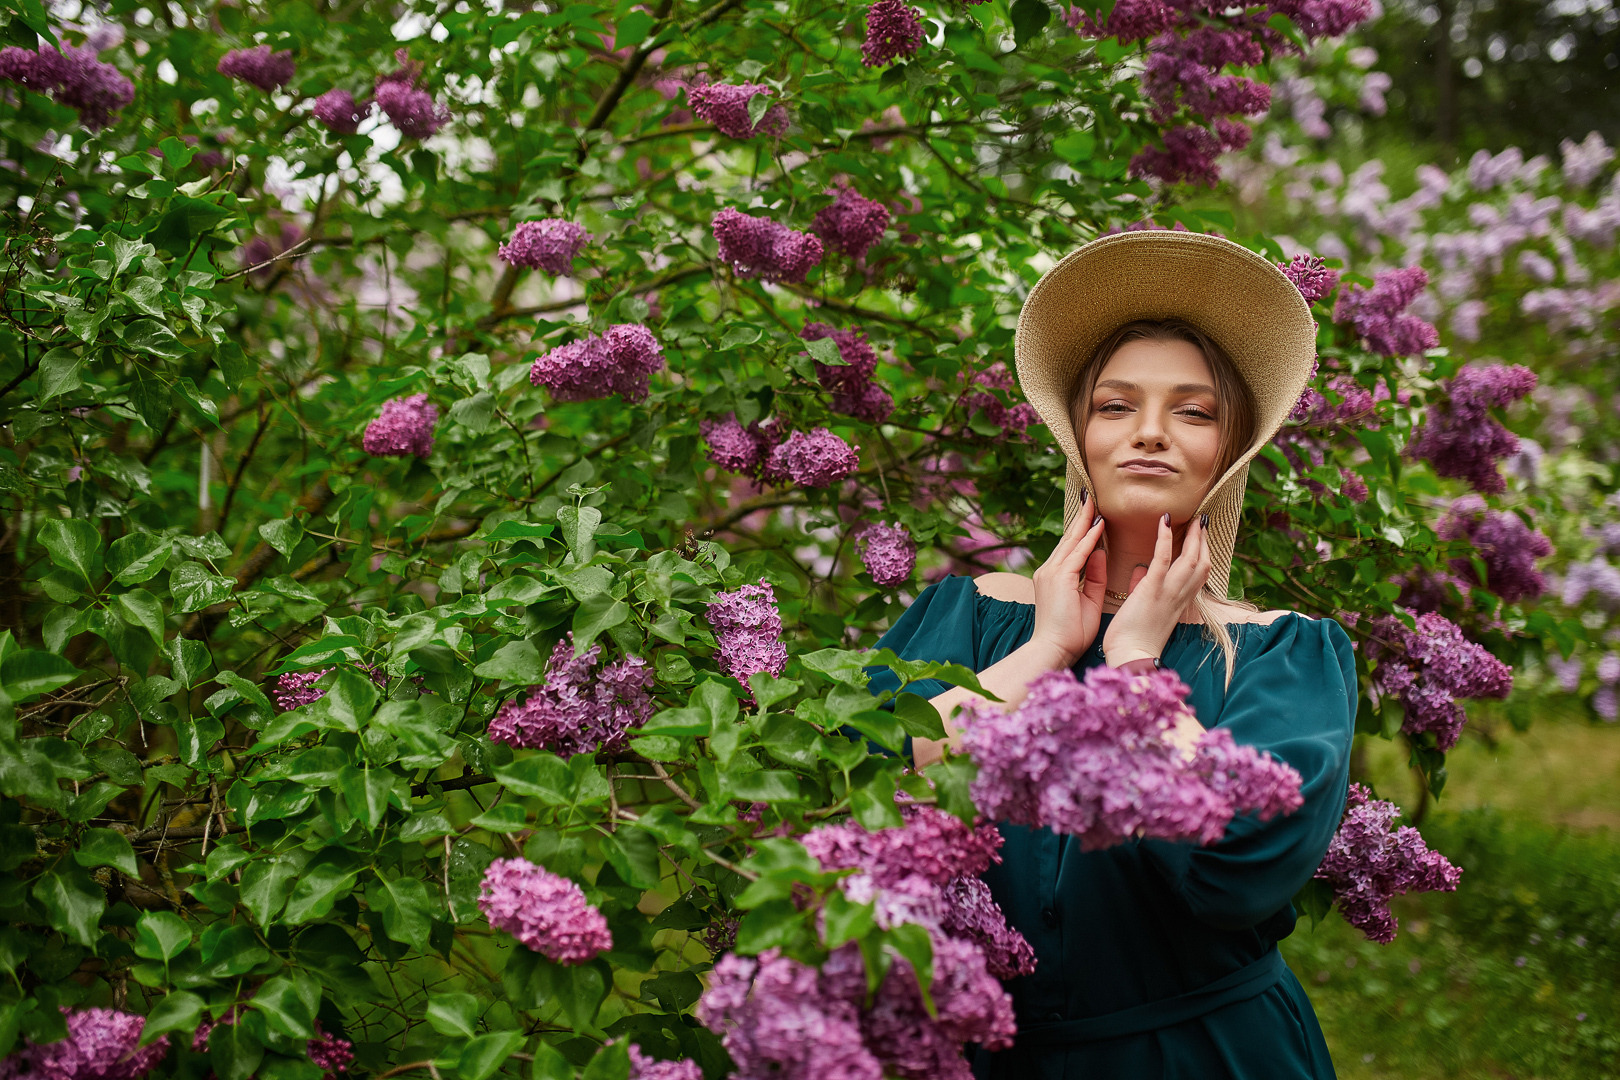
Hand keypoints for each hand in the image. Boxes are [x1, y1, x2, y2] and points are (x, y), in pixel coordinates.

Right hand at [1029, 490, 1108, 667]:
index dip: (1083, 529)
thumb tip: (1099, 552)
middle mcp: (1049, 570)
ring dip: (1085, 521)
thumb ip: (1093, 575)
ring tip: (1096, 502)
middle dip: (1082, 517)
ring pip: (1072, 541)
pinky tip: (1099, 525)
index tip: (1094, 513)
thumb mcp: (1087, 599)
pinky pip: (1077, 553)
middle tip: (1092, 496)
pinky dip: (1089, 538)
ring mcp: (1051, 573)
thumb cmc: (1070, 633)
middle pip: (1069, 538)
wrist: (1053, 650)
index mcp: (1054, 577)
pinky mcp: (1059, 578)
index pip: (1071, 547)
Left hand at [1103, 512, 1212, 666]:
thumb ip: (1144, 587)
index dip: (1202, 554)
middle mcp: (1179, 597)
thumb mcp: (1142, 608)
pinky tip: (1164, 521)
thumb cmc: (1132, 638)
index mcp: (1177, 602)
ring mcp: (1168, 593)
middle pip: (1202, 564)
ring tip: (1193, 517)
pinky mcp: (1152, 591)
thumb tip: (1141, 570)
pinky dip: (1164, 539)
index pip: (1197, 575)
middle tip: (1203, 520)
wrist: (1129, 657)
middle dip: (1204, 541)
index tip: (1201, 536)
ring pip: (1190, 560)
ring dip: (1193, 537)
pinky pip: (1162, 560)